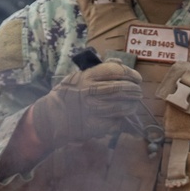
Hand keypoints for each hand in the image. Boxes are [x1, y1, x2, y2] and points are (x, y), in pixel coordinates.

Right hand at [29, 60, 144, 151]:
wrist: (51, 116)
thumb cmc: (68, 94)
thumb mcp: (79, 76)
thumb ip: (99, 70)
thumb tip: (119, 64)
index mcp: (87, 76)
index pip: (116, 71)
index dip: (131, 74)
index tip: (137, 78)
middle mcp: (90, 92)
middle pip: (121, 89)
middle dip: (134, 90)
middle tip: (138, 92)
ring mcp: (92, 110)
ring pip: (121, 107)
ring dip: (132, 106)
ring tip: (133, 104)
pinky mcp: (93, 126)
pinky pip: (115, 122)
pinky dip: (121, 120)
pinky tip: (122, 117)